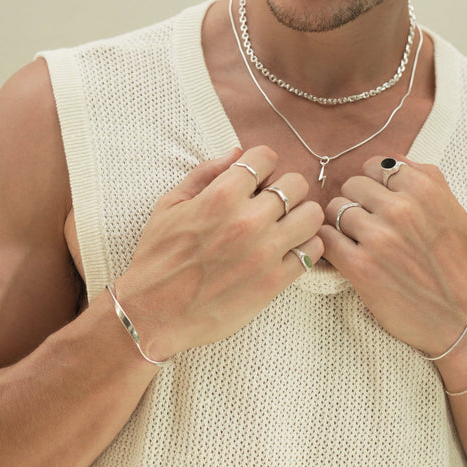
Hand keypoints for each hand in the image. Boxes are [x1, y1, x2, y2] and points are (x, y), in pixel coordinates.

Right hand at [114, 146, 323, 359]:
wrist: (153, 313)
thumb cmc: (158, 258)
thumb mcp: (170, 205)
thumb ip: (205, 173)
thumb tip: (237, 153)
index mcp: (220, 196)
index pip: (266, 157)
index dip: (263, 165)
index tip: (256, 180)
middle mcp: (247, 220)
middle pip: (296, 183)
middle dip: (285, 189)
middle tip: (272, 205)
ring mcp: (264, 252)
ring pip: (312, 215)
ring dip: (301, 216)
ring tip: (285, 227)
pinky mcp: (274, 282)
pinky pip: (312, 251)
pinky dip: (305, 247)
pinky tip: (287, 251)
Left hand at [320, 154, 466, 354]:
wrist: (460, 317)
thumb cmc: (457, 264)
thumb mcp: (453, 210)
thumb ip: (426, 177)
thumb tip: (391, 161)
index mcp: (424, 190)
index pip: (375, 166)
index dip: (374, 184)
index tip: (378, 201)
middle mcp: (400, 209)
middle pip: (351, 185)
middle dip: (356, 202)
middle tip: (368, 223)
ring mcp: (378, 238)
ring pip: (335, 209)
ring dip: (342, 224)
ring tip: (358, 241)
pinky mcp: (360, 267)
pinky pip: (325, 238)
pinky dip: (329, 244)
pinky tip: (344, 253)